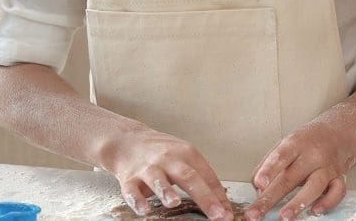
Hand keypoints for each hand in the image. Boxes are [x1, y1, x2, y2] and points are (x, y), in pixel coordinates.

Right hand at [100, 127, 232, 220]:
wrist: (128, 141)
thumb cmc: (163, 153)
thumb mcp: (185, 158)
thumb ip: (202, 178)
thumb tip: (222, 204)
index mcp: (187, 154)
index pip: (207, 177)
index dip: (219, 197)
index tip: (227, 214)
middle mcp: (169, 160)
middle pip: (188, 177)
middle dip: (204, 197)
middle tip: (216, 214)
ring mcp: (148, 168)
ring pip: (158, 180)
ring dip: (166, 192)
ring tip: (174, 203)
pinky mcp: (129, 178)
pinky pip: (132, 190)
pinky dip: (137, 200)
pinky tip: (144, 210)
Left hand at [246, 122, 354, 220]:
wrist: (340, 131)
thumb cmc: (308, 141)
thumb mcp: (286, 144)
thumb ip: (269, 164)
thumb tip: (258, 188)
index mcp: (295, 144)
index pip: (280, 156)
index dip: (269, 170)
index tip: (259, 183)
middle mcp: (312, 155)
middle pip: (290, 177)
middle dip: (271, 198)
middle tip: (255, 213)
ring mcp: (327, 167)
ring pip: (314, 186)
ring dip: (298, 203)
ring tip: (284, 217)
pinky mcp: (339, 177)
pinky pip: (337, 192)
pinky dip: (327, 203)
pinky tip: (315, 211)